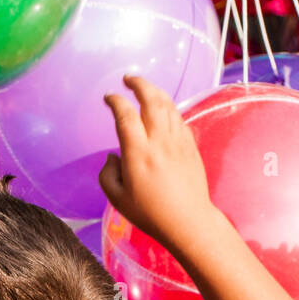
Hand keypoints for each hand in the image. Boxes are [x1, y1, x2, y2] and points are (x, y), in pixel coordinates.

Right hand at [99, 75, 215, 250]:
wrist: (188, 221)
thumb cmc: (150, 213)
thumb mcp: (117, 198)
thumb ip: (108, 174)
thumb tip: (112, 156)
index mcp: (138, 152)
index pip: (125, 115)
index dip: (115, 101)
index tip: (108, 97)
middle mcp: (159, 141)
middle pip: (151, 99)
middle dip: (139, 84)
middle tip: (129, 78)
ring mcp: (178, 141)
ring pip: (168, 105)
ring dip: (155, 92)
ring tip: (145, 89)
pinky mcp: (190, 146)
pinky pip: (179, 118)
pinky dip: (169, 108)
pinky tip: (163, 111)